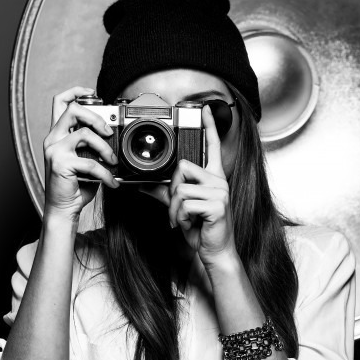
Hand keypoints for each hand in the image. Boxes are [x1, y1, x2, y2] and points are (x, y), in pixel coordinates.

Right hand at [43, 86, 118, 220]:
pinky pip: (90, 162)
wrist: (63, 208)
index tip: (92, 92)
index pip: (60, 102)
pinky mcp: (60, 164)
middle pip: (72, 110)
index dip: (76, 92)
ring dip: (105, 147)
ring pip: (84, 134)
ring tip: (113, 161)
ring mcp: (54, 150)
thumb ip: (93, 145)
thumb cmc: (76, 185)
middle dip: (95, 117)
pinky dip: (105, 173)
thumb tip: (113, 135)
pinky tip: (111, 182)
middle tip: (109, 132)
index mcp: (58, 135)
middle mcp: (53, 139)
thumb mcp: (86, 160)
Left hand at [140, 105, 238, 271]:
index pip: (212, 146)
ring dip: (175, 208)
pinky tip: (190, 224)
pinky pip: (185, 203)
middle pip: (184, 167)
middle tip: (180, 209)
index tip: (205, 109)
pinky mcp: (218, 205)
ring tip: (184, 219)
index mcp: (213, 177)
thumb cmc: (201, 227)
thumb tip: (139, 183)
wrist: (214, 250)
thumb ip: (163, 191)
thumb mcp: (179, 206)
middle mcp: (219, 180)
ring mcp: (220, 192)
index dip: (209, 127)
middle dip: (173, 190)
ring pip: (181, 187)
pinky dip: (180, 216)